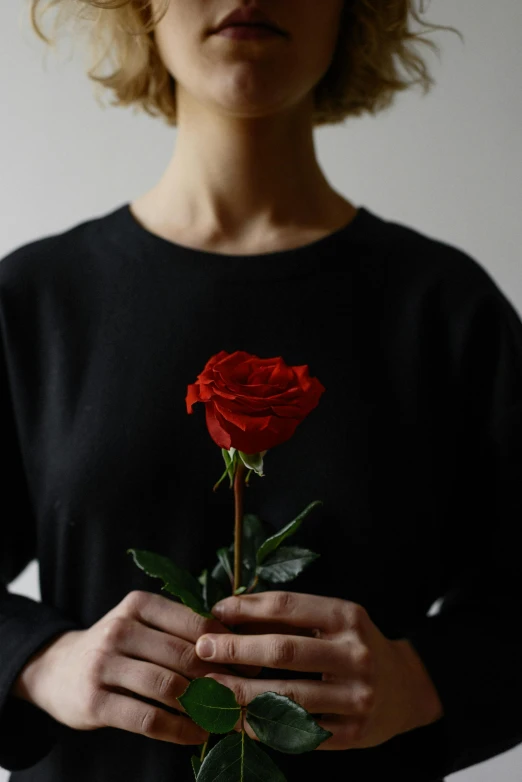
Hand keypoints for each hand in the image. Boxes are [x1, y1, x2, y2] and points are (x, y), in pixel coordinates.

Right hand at [13, 590, 260, 745]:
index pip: (195, 623)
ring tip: (224, 718)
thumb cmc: (117, 647)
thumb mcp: (143, 624)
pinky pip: (147, 718)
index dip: (227, 646)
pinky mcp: (95, 701)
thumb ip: (182, 628)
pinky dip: (178, 730)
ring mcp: (104, 664)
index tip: (250, 664)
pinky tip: (196, 735)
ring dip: (202, 707)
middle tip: (244, 696)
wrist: (57, 670)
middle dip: (219, 679)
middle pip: (184, 656)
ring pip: (168, 687)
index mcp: (139, 604)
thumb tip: (240, 645)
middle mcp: (120, 628)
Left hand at [195, 590, 443, 749]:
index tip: (216, 611)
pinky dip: (263, 726)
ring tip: (209, 688)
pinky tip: (237, 719)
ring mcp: (356, 697)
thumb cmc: (355, 645)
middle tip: (201, 649)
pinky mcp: (353, 734)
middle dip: (236, 650)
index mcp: (347, 617)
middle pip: (283, 652)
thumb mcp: (333, 620)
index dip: (247, 608)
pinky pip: (298, 732)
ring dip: (240, 693)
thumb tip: (230, 611)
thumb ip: (289, 616)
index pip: (288, 607)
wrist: (407, 687)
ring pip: (286, 697)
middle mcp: (355, 655)